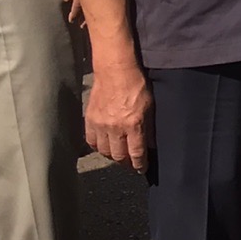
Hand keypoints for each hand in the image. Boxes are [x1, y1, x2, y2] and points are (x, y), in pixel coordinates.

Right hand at [86, 59, 154, 173]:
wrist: (115, 70)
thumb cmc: (136, 85)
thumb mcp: (150, 106)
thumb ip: (150, 128)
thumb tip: (150, 145)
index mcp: (133, 124)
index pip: (136, 153)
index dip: (140, 164)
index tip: (142, 168)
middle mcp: (115, 127)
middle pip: (119, 156)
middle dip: (126, 162)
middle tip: (130, 162)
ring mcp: (100, 125)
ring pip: (104, 151)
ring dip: (112, 155)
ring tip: (118, 153)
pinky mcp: (89, 120)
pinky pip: (91, 141)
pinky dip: (98, 146)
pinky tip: (104, 144)